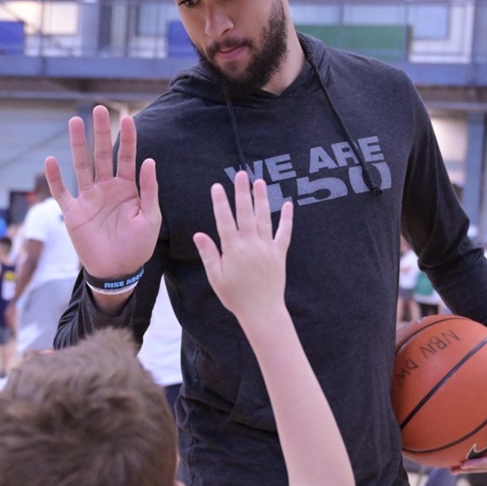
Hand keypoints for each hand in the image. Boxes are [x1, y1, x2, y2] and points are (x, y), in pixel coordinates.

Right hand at [44, 105, 160, 278]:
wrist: (118, 270)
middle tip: (98, 109)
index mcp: (127, 188)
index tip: (128, 118)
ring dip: (78, 145)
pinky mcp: (73, 212)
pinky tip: (51, 160)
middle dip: (101, 132)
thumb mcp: (151, 218)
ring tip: (75, 121)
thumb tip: (149, 160)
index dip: (128, 138)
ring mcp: (88, 198)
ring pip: (81, 166)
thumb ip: (149, 190)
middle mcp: (106, 188)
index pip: (127, 157)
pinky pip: (61, 192)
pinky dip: (55, 178)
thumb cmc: (138, 245)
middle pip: (102, 154)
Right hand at [193, 172, 292, 323]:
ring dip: (261, 199)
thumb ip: (209, 254)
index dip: (220, 203)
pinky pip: (284, 233)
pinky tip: (287, 204)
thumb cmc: (236, 297)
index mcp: (233, 250)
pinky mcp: (279, 254)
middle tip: (241, 174)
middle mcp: (251, 245)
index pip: (225, 220)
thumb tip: (199, 234)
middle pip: (246, 213)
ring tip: (259, 182)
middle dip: (242, 193)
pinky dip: (286, 219)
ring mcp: (267, 248)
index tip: (217, 186)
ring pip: (264, 218)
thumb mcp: (216, 278)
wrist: (262, 311)